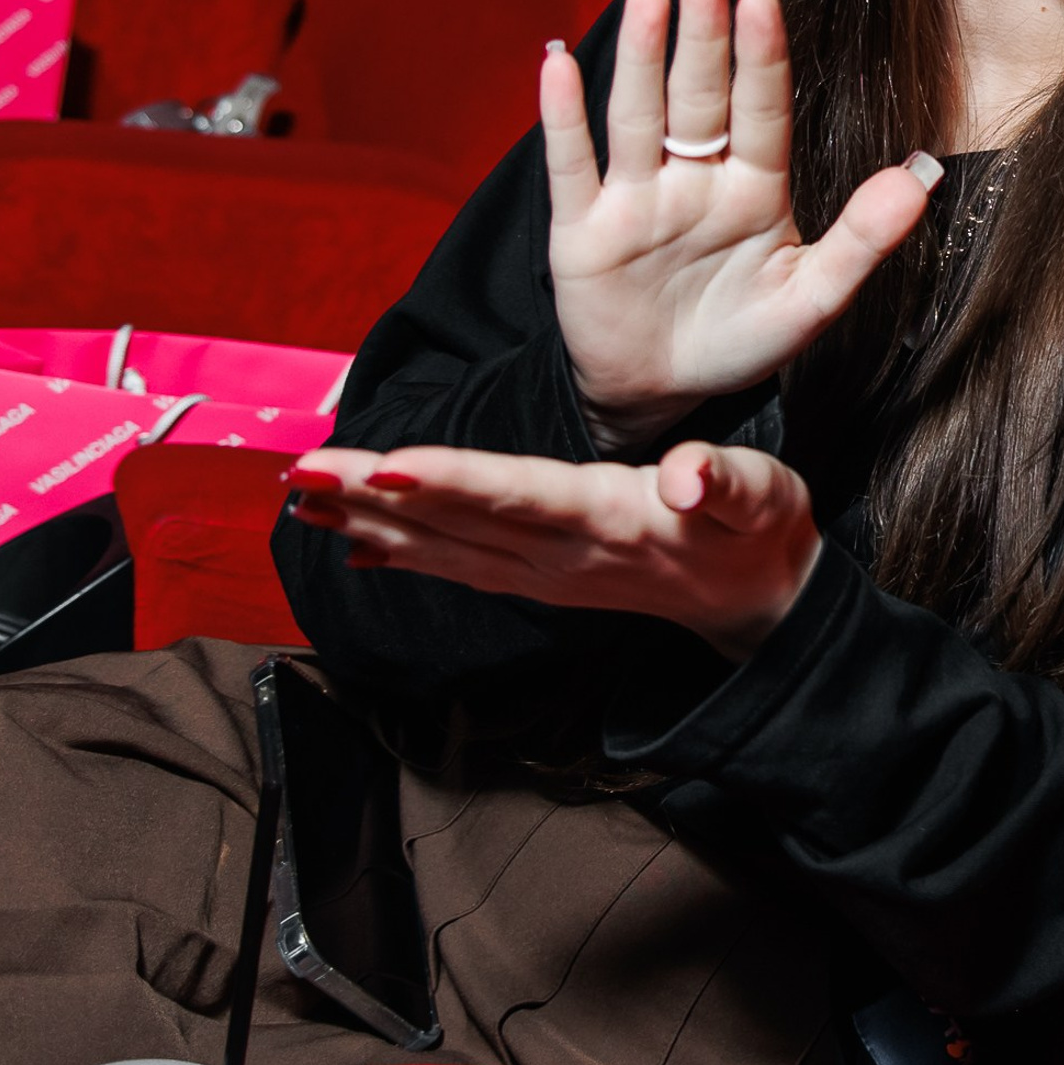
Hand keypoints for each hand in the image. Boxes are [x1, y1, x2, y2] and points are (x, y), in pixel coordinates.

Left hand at [287, 440, 821, 661]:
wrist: (761, 600)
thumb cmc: (759, 529)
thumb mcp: (763, 495)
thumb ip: (725, 484)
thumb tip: (688, 480)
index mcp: (611, 518)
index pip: (518, 494)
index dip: (449, 481)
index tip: (385, 464)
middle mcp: (565, 553)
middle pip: (457, 519)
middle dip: (374, 493)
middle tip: (300, 471)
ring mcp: (548, 575)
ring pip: (445, 545)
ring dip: (370, 520)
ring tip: (303, 497)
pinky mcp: (542, 582)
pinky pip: (460, 568)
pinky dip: (405, 554)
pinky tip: (358, 546)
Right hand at [545, 0, 937, 444]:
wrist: (664, 393)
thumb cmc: (741, 339)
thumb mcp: (812, 299)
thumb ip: (864, 241)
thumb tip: (922, 179)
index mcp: (754, 187)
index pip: (760, 110)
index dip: (761, 56)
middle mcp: (695, 179)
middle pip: (698, 95)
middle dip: (702, 32)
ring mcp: (637, 199)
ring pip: (639, 116)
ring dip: (641, 56)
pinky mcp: (584, 230)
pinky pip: (574, 165)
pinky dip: (565, 116)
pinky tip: (558, 62)